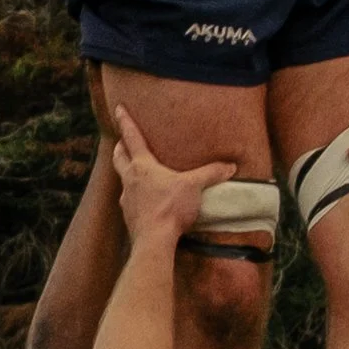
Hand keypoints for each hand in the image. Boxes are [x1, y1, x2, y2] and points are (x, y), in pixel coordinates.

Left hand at [111, 104, 235, 251]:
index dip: (125, 121)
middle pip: (119, 157)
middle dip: (120, 147)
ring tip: (135, 172)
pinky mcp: (129, 216)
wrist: (154, 240)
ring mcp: (127, 199)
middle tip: (122, 142)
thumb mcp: (194, 187)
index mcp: (143, 166)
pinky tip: (144, 201)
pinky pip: (129, 201)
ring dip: (126, 173)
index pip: (131, 137)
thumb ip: (211, 173)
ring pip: (122, 179)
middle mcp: (130, 179)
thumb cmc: (170, 208)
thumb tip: (230, 166)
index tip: (118, 108)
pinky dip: (134, 196)